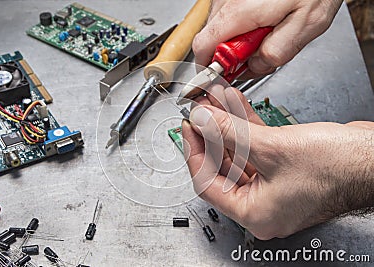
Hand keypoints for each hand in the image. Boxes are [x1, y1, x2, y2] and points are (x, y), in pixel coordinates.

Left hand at [182, 86, 373, 239]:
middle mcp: (262, 204)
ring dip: (227, 124)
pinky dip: (245, 126)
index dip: (194, 151)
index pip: (206, 182)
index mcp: (254, 213)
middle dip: (211, 132)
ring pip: (239, 152)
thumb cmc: (337, 168)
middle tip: (201, 110)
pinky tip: (235, 106)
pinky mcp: (284, 168)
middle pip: (222, 165)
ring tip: (215, 100)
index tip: (188, 127)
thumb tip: (203, 121)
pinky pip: (256, 147)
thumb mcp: (272, 147)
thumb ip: (230, 134)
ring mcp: (273, 186)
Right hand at [193, 0, 342, 78]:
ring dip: (240, 39)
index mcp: (240, 12)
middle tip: (262, 49)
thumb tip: (255, 66)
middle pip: (211, 40)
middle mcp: (227, 0)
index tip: (233, 71)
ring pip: (220, 29)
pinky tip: (265, 20)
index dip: (214, 66)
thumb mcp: (307, 25)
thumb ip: (277, 52)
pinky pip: (229, 17)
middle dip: (234, 54)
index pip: (202, 48)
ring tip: (268, 30)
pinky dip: (244, 25)